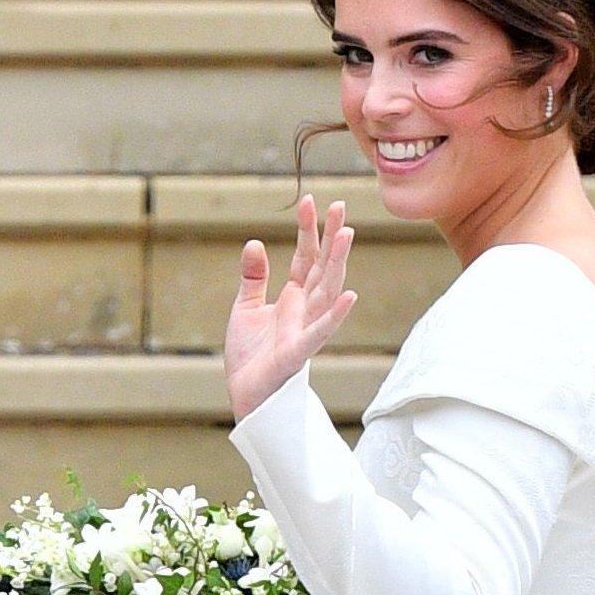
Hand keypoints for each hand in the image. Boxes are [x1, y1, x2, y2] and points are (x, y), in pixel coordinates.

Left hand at [225, 195, 356, 421]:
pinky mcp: (296, 353)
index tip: (309, 200)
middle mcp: (304, 310)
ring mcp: (304, 330)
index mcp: (293, 298)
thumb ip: (253, 278)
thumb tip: (254, 242)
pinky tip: (349, 295)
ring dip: (337, 264)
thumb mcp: (245, 308)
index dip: (308, 230)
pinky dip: (334, 315)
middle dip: (331, 237)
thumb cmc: (250, 356)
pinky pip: (318, 332)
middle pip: (322, 268)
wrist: (245, 394)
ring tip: (346, 235)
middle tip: (340, 205)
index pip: (304, 257)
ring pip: (326, 292)